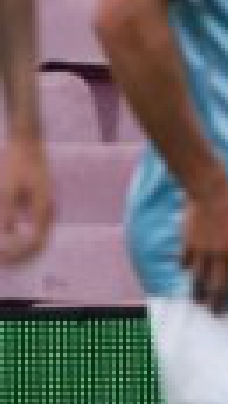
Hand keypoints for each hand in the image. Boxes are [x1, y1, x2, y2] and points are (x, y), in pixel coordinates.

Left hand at [0, 136, 53, 264]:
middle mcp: (47, 212)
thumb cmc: (16, 164)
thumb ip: (6, 214)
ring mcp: (44, 208)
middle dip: (18, 254)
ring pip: (35, 237)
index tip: (2, 258)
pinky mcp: (38, 204)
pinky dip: (19, 235)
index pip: (34, 243)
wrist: (27, 142)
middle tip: (2, 260)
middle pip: (37, 244)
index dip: (17, 254)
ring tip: (3, 253)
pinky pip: (31, 227)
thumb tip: (3, 237)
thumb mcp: (6, 189)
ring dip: (18, 246)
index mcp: (43, 209)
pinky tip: (6, 235)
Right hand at [181, 181, 227, 310]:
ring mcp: (201, 251)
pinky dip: (186, 269)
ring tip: (200, 302)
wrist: (210, 192)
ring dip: (199, 292)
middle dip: (217, 302)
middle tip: (217, 314)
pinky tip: (186, 274)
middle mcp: (220, 255)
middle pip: (217, 285)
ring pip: (199, 278)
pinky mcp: (187, 244)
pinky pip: (185, 262)